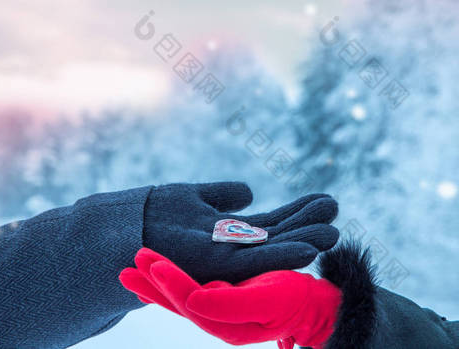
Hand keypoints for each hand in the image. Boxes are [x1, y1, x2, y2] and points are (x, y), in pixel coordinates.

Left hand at [119, 248, 341, 347]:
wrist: (309, 305)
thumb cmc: (291, 301)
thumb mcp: (265, 301)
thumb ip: (229, 304)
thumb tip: (192, 300)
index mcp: (225, 323)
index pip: (190, 302)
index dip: (170, 282)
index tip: (151, 263)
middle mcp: (216, 317)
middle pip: (177, 298)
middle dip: (152, 280)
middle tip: (127, 264)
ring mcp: (217, 306)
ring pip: (180, 292)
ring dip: (156, 278)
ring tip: (132, 265)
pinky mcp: (222, 295)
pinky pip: (192, 287)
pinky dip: (173, 278)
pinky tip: (157, 271)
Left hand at [143, 182, 338, 282]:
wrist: (121, 227)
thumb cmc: (155, 212)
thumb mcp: (195, 197)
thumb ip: (223, 195)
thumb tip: (248, 193)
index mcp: (231, 236)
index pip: (273, 225)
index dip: (299, 214)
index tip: (325, 201)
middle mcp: (232, 251)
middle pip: (278, 235)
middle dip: (309, 223)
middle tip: (338, 208)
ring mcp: (226, 259)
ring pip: (274, 248)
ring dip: (305, 238)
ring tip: (335, 229)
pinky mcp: (216, 264)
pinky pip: (256, 260)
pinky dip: (285, 255)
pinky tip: (311, 248)